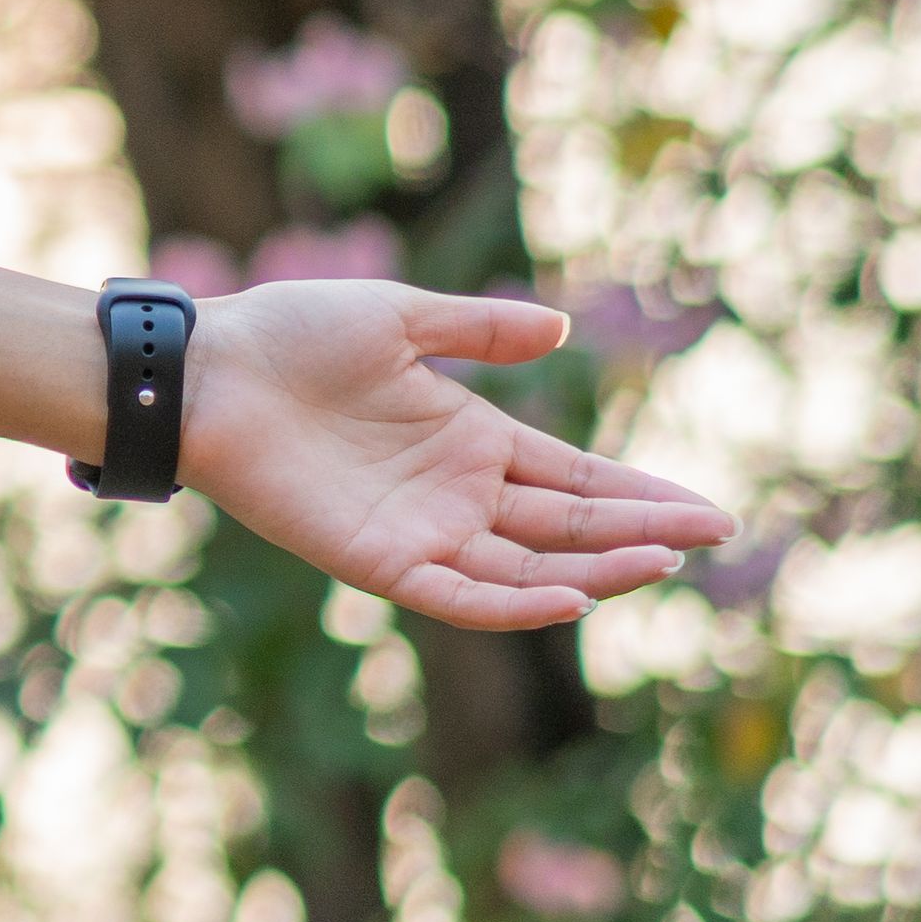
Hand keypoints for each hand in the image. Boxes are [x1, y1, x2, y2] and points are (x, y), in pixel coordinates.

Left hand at [185, 281, 734, 629]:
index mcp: (471, 438)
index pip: (577, 479)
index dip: (641, 496)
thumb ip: (477, 329)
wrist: (207, 369)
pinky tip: (570, 596)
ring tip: (660, 562)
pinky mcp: (379, 560)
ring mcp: (422, 531)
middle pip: (569, 526)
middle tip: (713, 537)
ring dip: (595, 569)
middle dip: (642, 533)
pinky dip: (515, 603)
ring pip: (530, 567)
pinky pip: (460, 594)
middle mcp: (457, 494)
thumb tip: (561, 328)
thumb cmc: (288, 333)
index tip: (709, 512)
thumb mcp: (399, 317)